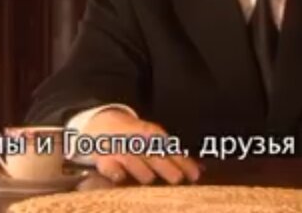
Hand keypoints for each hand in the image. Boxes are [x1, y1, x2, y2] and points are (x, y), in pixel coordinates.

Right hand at [80, 109, 200, 184]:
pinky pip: (111, 168)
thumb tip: (200, 171)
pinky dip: (115, 172)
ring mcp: (120, 150)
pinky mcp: (104, 160)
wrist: (102, 123)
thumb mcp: (154, 139)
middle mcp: (138, 142)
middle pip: (154, 156)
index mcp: (152, 135)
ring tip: (149, 179)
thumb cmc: (135, 137)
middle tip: (177, 179)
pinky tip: (120, 177)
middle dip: (167, 168)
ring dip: (143, 171)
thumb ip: (175, 156)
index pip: (171, 151)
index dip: (184, 163)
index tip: (195, 176)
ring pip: (133, 161)